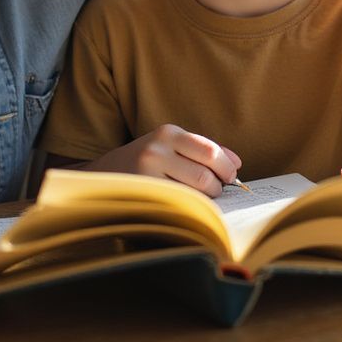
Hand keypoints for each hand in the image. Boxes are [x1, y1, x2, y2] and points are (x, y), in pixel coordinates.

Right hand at [85, 125, 240, 196]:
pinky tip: (184, 206)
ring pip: (194, 194)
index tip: (231, 177)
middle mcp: (156, 150)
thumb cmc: (147, 161)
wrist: (104, 174)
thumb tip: (236, 163)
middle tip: (215, 191)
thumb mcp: (172, 146)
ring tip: (198, 198)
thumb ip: (204, 151)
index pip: (210, 152)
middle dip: (217, 187)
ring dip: (205, 200)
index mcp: (167, 133)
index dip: (226, 168)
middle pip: (205, 175)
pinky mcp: (143, 195)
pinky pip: (179, 206)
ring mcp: (147, 174)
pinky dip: (189, 209)